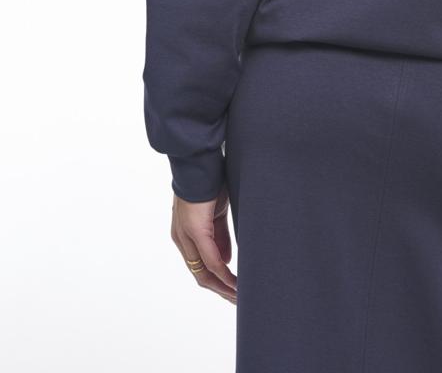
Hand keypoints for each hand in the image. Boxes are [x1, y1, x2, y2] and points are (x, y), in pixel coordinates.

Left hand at [171, 186, 237, 303]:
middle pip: (200, 275)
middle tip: (237, 300)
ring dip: (223, 288)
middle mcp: (182, 239)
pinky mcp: (195, 231)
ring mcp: (186, 236)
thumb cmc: (210, 181)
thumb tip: (226, 260)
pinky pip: (211, 261)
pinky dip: (224, 275)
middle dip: (220, 290)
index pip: (200, 265)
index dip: (216, 280)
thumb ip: (219, 236)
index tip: (233, 289)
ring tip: (239, 297)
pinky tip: (236, 283)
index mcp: (186, 234)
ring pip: (204, 273)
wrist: (201, 161)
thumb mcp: (216, 213)